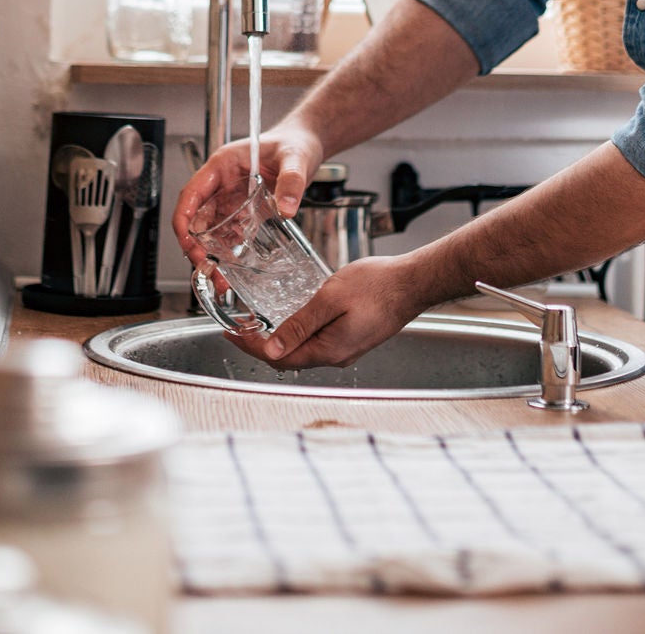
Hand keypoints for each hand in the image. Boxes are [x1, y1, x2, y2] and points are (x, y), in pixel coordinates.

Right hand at [172, 124, 322, 269]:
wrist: (307, 144)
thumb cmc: (295, 142)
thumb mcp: (295, 159)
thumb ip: (291, 181)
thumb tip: (286, 208)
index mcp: (223, 164)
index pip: (192, 192)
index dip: (184, 219)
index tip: (187, 241)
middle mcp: (222, 182)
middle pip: (198, 216)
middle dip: (196, 245)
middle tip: (206, 267)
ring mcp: (231, 196)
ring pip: (211, 228)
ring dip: (211, 252)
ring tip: (220, 276)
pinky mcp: (243, 209)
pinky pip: (229, 232)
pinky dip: (227, 251)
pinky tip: (232, 268)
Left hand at [231, 255, 431, 368]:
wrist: (413, 283)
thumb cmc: (377, 286)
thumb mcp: (330, 299)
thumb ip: (300, 324)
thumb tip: (272, 349)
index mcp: (329, 350)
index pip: (279, 358)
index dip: (250, 347)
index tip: (230, 334)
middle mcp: (336, 357)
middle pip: (288, 360)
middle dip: (260, 346)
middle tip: (239, 328)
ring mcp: (346, 350)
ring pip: (303, 352)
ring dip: (279, 341)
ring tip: (259, 323)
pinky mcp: (353, 340)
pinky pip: (318, 344)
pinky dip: (298, 336)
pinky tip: (292, 320)